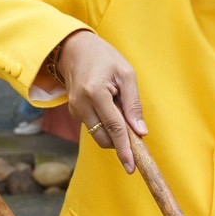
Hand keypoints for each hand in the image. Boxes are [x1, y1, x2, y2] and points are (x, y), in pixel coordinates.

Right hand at [60, 30, 145, 171]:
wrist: (75, 49)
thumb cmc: (104, 57)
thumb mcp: (126, 73)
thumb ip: (133, 103)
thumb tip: (140, 132)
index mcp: (95, 92)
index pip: (114, 127)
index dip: (124, 148)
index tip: (131, 166)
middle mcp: (81, 104)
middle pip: (104, 138)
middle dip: (121, 142)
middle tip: (135, 130)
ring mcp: (74, 110)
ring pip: (98, 135)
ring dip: (113, 131)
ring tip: (119, 106)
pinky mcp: (74, 112)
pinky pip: (94, 127)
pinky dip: (106, 125)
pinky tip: (110, 107)